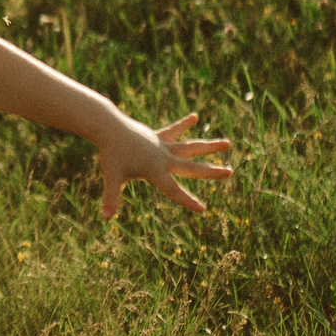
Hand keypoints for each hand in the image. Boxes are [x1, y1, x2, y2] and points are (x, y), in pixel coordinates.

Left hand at [96, 112, 233, 217]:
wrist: (108, 127)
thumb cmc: (111, 154)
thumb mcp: (112, 177)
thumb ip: (111, 198)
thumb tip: (105, 218)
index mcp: (155, 170)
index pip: (173, 190)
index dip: (188, 201)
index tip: (203, 209)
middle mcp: (163, 157)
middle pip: (191, 167)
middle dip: (211, 172)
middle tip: (230, 172)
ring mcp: (161, 146)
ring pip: (190, 146)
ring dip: (208, 146)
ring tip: (227, 143)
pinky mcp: (156, 136)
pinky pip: (172, 131)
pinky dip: (183, 125)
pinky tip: (194, 117)